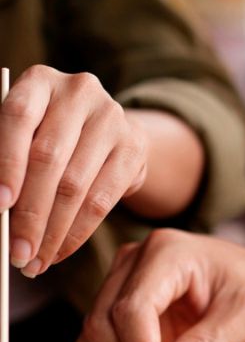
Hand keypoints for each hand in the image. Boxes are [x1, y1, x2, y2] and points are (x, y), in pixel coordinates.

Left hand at [0, 65, 146, 276]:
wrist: (105, 134)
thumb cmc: (48, 138)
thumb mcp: (22, 136)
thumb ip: (6, 160)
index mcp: (40, 80)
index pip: (18, 118)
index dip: (7, 163)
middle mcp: (79, 91)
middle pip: (50, 158)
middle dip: (30, 213)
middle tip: (17, 253)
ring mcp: (112, 118)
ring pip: (77, 185)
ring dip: (52, 231)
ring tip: (35, 261)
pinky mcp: (134, 148)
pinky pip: (103, 200)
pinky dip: (77, 233)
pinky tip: (60, 251)